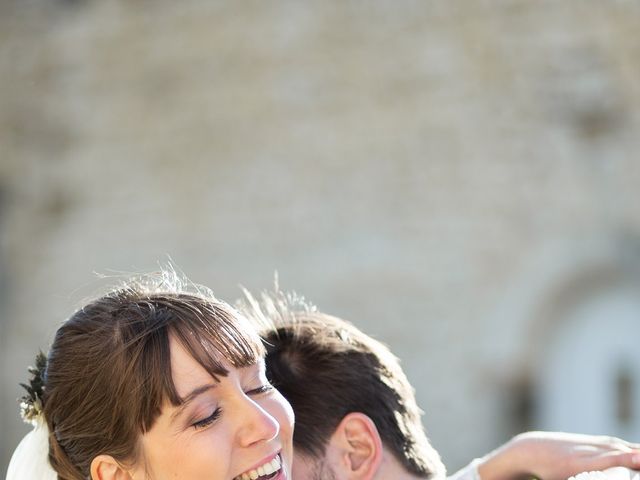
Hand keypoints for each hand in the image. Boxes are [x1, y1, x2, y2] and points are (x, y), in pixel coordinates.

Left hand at [477, 431, 639, 479]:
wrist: (533, 449)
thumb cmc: (545, 473)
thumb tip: (600, 478)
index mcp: (577, 462)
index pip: (606, 459)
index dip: (623, 458)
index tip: (638, 458)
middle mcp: (584, 450)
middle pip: (615, 451)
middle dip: (634, 455)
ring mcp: (588, 443)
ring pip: (616, 445)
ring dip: (634, 450)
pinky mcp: (590, 441)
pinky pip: (612, 443)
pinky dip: (627, 447)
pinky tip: (638, 451)